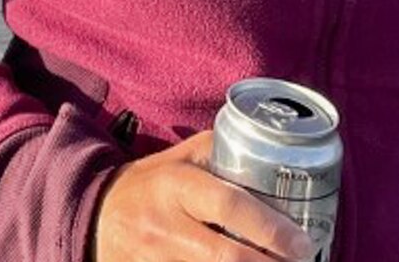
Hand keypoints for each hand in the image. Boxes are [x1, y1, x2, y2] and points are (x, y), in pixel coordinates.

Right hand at [91, 131, 313, 261]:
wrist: (95, 217)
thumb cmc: (150, 184)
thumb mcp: (179, 158)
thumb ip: (221, 150)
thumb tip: (276, 147)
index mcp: (175, 185)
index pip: (229, 206)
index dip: (271, 229)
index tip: (303, 243)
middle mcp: (163, 225)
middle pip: (226, 257)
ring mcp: (154, 259)